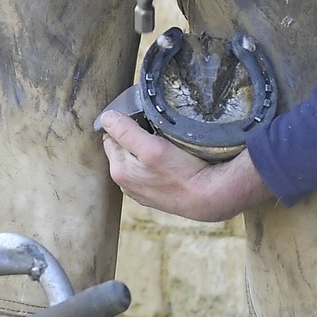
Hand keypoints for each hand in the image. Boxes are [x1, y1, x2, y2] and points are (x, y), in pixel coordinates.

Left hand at [97, 108, 273, 222]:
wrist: (209, 198)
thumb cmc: (182, 174)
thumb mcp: (151, 148)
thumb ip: (125, 132)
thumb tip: (106, 118)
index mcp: (119, 170)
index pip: (111, 136)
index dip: (124, 124)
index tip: (142, 118)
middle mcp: (126, 183)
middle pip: (123, 148)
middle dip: (133, 137)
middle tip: (155, 130)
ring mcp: (140, 191)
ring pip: (137, 159)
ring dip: (145, 149)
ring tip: (165, 144)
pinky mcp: (155, 195)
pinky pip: (150, 171)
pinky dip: (156, 163)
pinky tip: (170, 161)